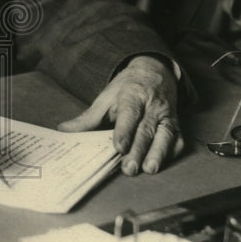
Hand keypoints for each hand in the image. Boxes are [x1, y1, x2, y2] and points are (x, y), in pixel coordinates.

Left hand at [57, 55, 182, 175]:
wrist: (153, 72)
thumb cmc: (126, 89)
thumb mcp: (105, 97)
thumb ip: (87, 118)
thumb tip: (63, 130)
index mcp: (132, 95)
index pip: (129, 114)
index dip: (124, 131)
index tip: (118, 147)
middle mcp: (152, 105)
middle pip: (146, 129)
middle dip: (138, 150)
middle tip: (129, 168)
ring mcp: (166, 115)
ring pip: (165, 135)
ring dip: (158, 153)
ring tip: (149, 169)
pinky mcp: (176, 124)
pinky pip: (177, 139)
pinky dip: (171, 152)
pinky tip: (163, 163)